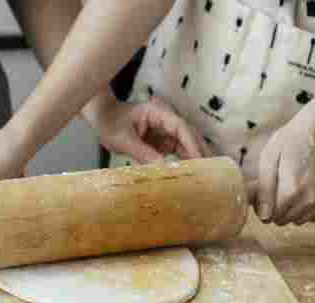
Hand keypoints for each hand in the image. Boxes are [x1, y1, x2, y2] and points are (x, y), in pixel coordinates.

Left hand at [86, 96, 210, 162]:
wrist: (102, 118)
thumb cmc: (110, 123)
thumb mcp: (124, 140)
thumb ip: (143, 153)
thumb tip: (162, 167)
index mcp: (158, 113)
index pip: (181, 128)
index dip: (192, 144)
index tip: (200, 159)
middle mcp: (166, 120)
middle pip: (189, 135)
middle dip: (200, 151)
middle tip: (213, 171)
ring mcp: (165, 130)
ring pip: (186, 144)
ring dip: (195, 158)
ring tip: (206, 176)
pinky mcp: (162, 140)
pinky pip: (177, 151)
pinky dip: (185, 162)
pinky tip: (192, 174)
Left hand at [248, 120, 314, 225]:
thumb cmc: (290, 143)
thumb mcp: (268, 160)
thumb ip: (264, 191)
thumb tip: (264, 217)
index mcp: (291, 191)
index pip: (271, 217)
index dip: (265, 207)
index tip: (267, 194)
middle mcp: (310, 199)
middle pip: (285, 220)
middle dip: (279, 209)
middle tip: (280, 189)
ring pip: (301, 220)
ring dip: (295, 211)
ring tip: (295, 189)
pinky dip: (311, 210)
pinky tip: (308, 193)